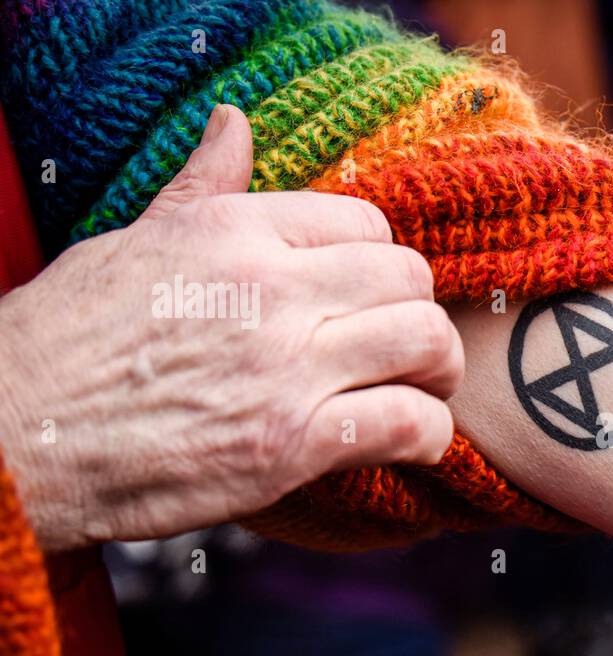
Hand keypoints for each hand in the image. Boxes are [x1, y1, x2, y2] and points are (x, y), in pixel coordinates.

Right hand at [0, 105, 463, 550]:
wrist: (12, 437)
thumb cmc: (65, 345)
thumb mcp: (131, 244)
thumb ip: (201, 190)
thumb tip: (233, 123)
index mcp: (233, 232)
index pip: (365, 224)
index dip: (380, 265)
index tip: (371, 298)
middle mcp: (271, 288)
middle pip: (408, 278)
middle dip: (420, 313)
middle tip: (408, 348)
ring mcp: (286, 366)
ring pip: (425, 342)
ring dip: (439, 371)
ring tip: (421, 391)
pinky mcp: (291, 443)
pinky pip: (409, 424)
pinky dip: (428, 437)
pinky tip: (412, 444)